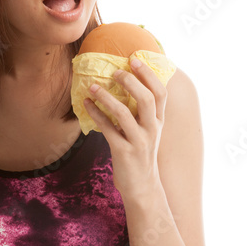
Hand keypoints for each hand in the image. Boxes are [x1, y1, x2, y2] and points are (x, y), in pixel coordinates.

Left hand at [83, 59, 165, 196]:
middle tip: (114, 71)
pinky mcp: (123, 152)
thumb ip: (141, 111)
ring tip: (92, 86)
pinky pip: (107, 129)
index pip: (160, 93)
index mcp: (159, 121)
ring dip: (106, 97)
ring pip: (124, 113)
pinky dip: (95, 114)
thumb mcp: (147, 131)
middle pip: (146, 99)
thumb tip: (125, 83)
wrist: (142, 187)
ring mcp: (139, 141)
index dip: (148, 74)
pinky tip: (86, 104)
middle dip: (130, 81)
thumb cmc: (140, 153)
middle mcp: (152, 129)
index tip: (135, 59)